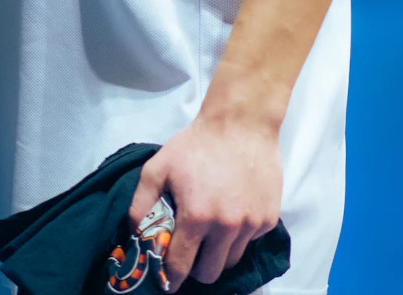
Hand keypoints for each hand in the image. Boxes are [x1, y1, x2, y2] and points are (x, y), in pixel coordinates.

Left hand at [127, 114, 281, 289]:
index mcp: (196, 217)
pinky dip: (240, 234)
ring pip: (232, 260)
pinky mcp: (268, 219)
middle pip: (210, 273)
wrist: (241, 122)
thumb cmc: (197, 143)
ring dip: (220, 252)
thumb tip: (134, 235)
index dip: (171, 277)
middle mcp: (226, 227)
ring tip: (213, 227)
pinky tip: (233, 209)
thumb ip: (141, 204)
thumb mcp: (159, 166)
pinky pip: (250, 241)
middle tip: (192, 249)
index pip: (181, 267)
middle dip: (197, 266)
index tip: (168, 279)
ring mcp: (250, 224)